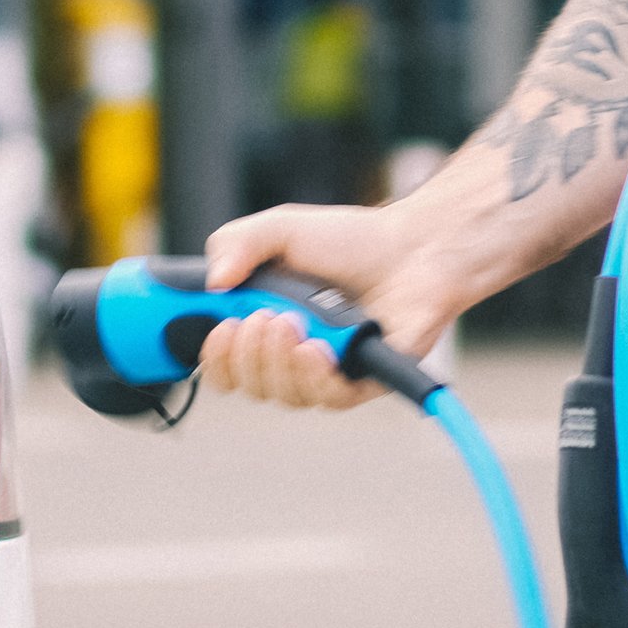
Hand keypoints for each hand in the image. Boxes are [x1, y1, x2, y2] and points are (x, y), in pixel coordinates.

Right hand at [192, 202, 473, 411]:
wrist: (415, 248)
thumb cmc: (353, 240)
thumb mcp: (281, 229)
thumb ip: (236, 243)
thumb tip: (212, 283)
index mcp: (264, 323)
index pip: (224, 361)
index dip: (212, 355)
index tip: (217, 329)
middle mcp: (290, 354)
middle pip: (247, 384)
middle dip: (245, 355)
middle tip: (261, 319)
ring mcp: (325, 371)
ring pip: (282, 393)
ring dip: (278, 361)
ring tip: (293, 321)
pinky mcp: (360, 383)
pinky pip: (325, 398)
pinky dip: (313, 376)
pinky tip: (316, 348)